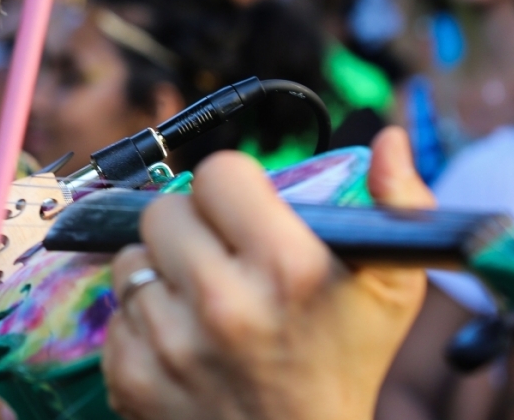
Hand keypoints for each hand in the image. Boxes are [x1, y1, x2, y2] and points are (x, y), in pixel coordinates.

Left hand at [103, 127, 433, 419]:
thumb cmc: (343, 365)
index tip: (244, 213)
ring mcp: (170, 343)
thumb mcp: (390, 292)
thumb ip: (399, 206)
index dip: (233, 189)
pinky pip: (114, 313)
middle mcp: (222, 302)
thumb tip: (389, 139)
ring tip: (202, 302)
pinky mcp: (131, 375)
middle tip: (220, 258)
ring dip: (160, 273)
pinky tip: (182, 341)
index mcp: (286, 267)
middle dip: (191, 227)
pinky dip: (142, 322)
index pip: (217, 173)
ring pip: (130, 259)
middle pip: (163, 210)